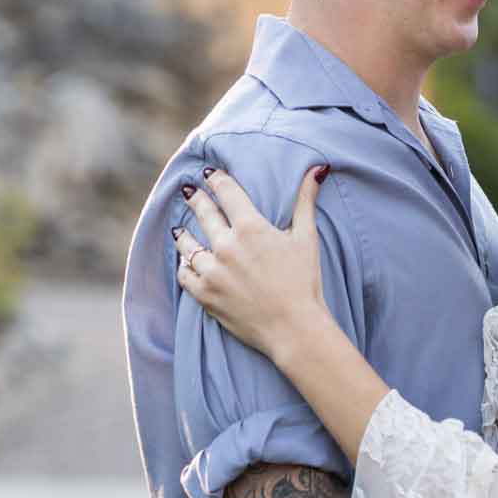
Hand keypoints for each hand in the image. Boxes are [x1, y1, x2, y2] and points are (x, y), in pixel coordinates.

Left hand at [175, 165, 328, 360]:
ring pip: (187, 243)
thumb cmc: (304, 282)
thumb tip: (316, 169)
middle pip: (203, 212)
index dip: (216, 179)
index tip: (209, 174)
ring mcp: (212, 271)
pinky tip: (186, 261)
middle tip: (188, 190)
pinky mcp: (205, 295)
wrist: (294, 328)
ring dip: (184, 232)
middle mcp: (226, 246)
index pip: (225, 192)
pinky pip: (184, 274)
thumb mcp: (307, 237)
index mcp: (251, 227)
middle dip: (195, 198)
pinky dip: (185, 265)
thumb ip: (305, 201)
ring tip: (180, 228)